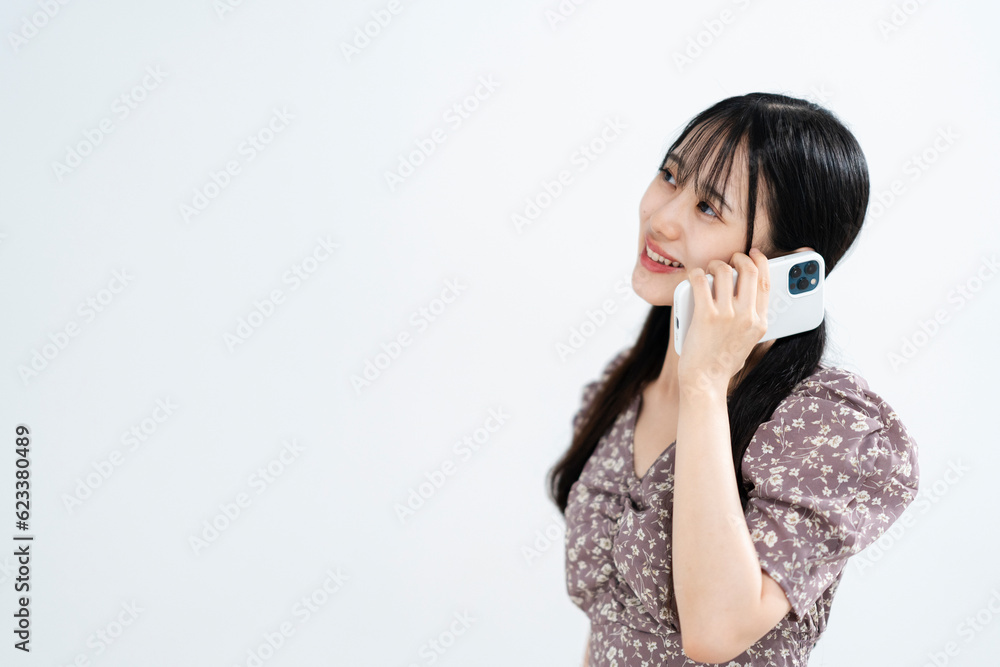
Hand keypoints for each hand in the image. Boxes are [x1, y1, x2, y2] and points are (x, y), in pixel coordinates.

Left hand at [676, 247, 769, 394]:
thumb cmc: (721, 363)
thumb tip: (743, 295)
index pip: (766, 283)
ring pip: (725, 271)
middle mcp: (747, 316)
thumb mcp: (747, 342)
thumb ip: (750, 320)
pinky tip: (695, 276)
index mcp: (760, 323)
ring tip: (710, 269)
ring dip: (716, 264)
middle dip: (739, 258)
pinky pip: (701, 282)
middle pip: (749, 271)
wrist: (705, 382)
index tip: (754, 254)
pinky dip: (697, 274)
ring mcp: (727, 315)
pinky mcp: (705, 316)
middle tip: (730, 259)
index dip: (761, 262)